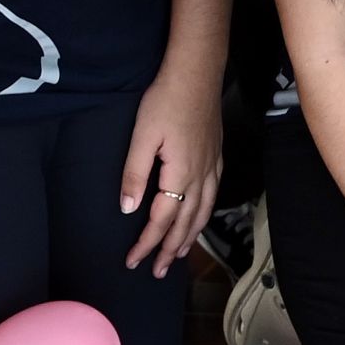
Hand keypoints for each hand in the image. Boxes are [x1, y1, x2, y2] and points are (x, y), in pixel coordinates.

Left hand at [116, 77, 224, 274]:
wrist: (196, 73)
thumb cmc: (165, 101)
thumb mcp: (142, 136)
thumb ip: (134, 175)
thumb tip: (127, 210)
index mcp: (180, 174)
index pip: (162, 219)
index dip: (147, 243)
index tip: (132, 261)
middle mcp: (200, 176)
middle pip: (186, 223)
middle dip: (170, 250)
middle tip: (156, 271)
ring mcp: (212, 166)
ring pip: (203, 212)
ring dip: (190, 237)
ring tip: (178, 256)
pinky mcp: (216, 156)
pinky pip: (213, 196)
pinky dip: (204, 216)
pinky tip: (198, 218)